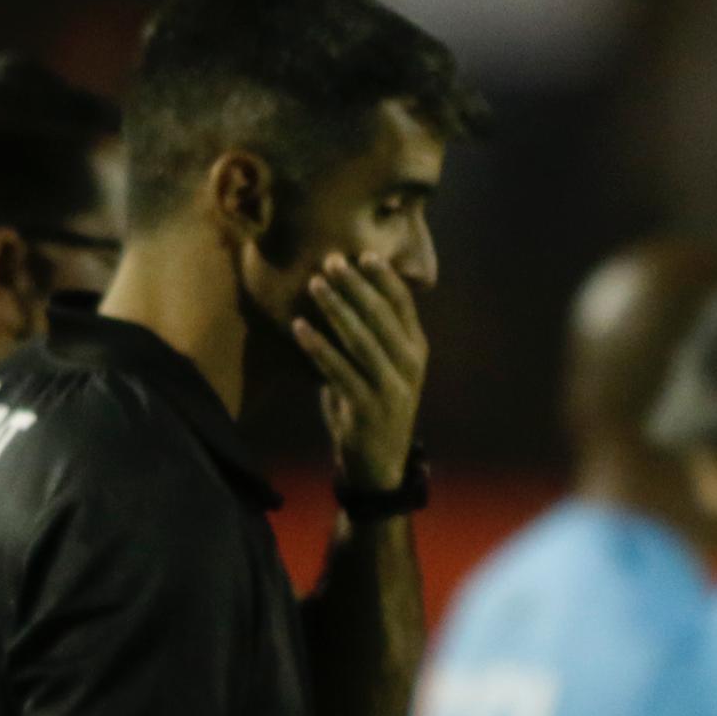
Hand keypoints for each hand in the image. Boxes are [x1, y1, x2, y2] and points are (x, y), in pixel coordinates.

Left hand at [296, 249, 430, 494]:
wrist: (379, 462)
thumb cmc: (374, 403)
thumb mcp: (384, 366)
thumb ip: (374, 334)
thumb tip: (346, 288)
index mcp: (416, 351)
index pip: (404, 305)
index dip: (384, 278)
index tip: (362, 253)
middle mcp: (409, 367)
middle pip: (382, 318)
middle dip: (356, 286)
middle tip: (332, 260)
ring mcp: (391, 389)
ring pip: (362, 341)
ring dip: (336, 309)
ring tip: (314, 284)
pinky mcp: (368, 408)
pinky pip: (339, 372)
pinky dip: (318, 348)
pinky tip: (300, 327)